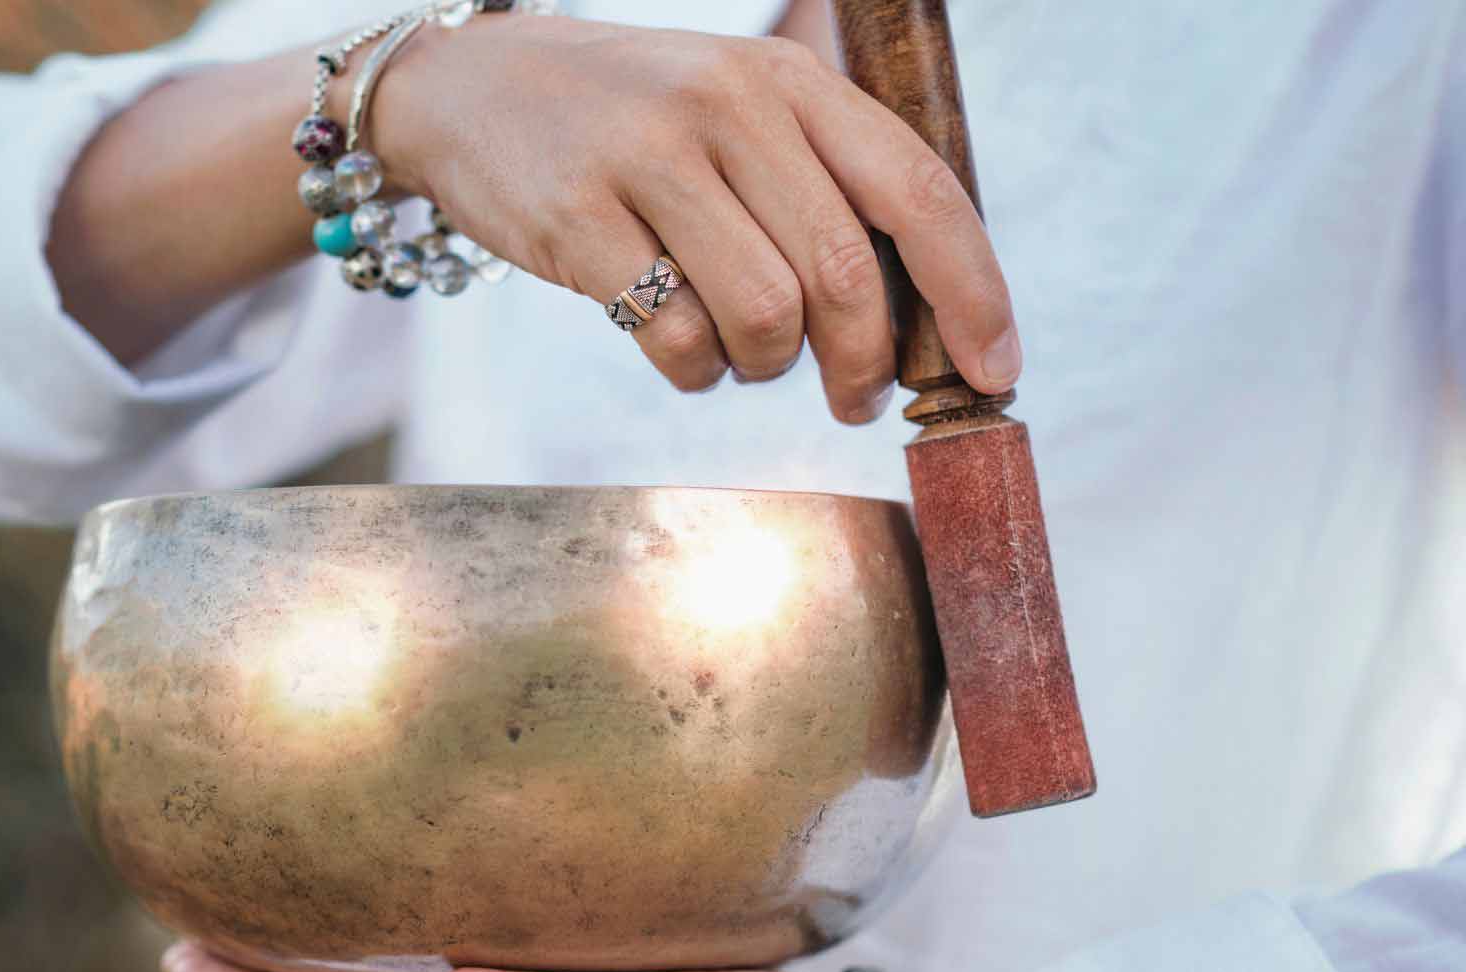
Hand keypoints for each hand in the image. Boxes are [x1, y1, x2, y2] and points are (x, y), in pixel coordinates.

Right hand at [368, 15, 1019, 422]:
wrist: (471, 87)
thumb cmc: (629, 120)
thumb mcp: (737, 109)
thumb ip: (822, 184)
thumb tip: (924, 315)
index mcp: (789, 81)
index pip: (918, 191)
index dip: (972, 293)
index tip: (994, 372)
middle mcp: (729, 107)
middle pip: (846, 274)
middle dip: (865, 363)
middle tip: (853, 397)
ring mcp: (649, 159)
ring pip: (765, 316)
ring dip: (766, 366)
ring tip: (740, 352)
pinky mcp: (579, 219)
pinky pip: (673, 338)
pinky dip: (692, 370)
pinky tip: (677, 346)